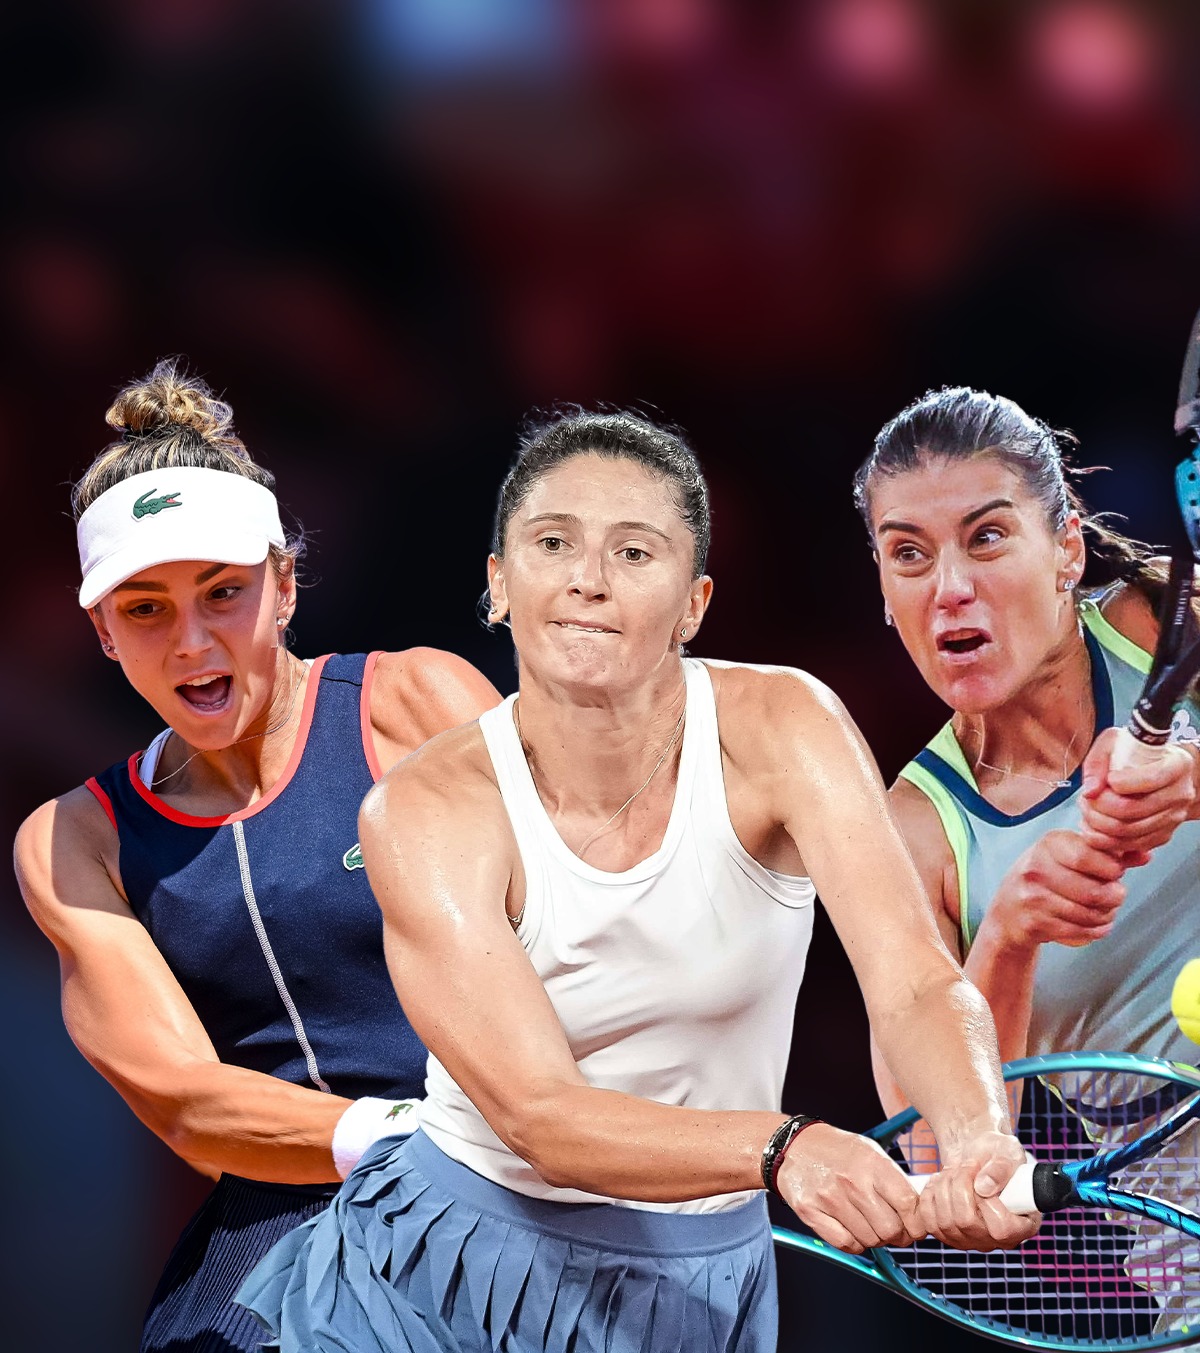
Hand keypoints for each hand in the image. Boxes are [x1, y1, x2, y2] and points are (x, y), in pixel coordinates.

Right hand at [775, 1122, 924, 1253]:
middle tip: (895, 1231)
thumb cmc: (837, 1150)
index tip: (917, 1226)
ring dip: (875, 1239)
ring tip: (870, 1225)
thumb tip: (920, 1208)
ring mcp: (830, 1198)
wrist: (794, 1146)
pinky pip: (846, 1244)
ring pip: (870, 1240)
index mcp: (871, 1164)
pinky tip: (853, 1230)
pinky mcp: (811, 1212)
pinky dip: (855, 1244)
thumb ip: (894, 1179)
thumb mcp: (871, 1152)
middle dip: (898, 1236)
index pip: (908, 1204)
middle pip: (891, 1229)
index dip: (917, 1223)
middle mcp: (851, 1181)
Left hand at [916, 1131, 1039, 1251]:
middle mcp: (997, 1240)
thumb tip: (984, 1187)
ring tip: (954, 1170)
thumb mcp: (1008, 1152)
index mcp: (1022, 1225)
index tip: (983, 1176)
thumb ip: (1002, 1169)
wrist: (976, 1156)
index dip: (987, 1201)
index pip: (1001, 1229)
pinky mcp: (946, 1234)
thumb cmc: (997, 1154)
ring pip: (945, 1221)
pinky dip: (929, 1195)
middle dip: (960, 1184)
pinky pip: (928, 1220)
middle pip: (966, 1222)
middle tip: (966, 1164)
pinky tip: (940, 1181)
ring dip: (944, 1186)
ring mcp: (969, 1240)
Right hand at [987, 828, 1126, 949]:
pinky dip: (1097, 931)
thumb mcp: (1070, 856)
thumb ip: (1108, 854)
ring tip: (1107, 911)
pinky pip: (1079, 931)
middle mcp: (1035, 868)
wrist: (1008, 910)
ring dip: (1107, 915)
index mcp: (1048, 844)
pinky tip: (1098, 925)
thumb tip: (1145, 855)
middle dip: (1115, 897)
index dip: (1111, 868)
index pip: (1088, 855)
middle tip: (1116, 896)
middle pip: (1093, 890)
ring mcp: (1032, 897)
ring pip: (1088, 914)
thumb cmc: (1047, 877)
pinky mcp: (1034, 923)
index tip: (1115, 873)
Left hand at [1080, 728, 1196, 861]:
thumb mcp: (1115, 742)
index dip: (1121, 782)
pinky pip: (1132, 845)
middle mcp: (1179, 794)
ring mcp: (1173, 817)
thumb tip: (1091, 790)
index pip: (1150, 779)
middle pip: (1133, 810)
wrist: (1159, 769)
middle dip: (1099, 806)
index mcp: (1176, 766)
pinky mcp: (1163, 835)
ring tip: (1087, 809)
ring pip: (1129, 831)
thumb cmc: (1138, 753)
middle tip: (1086, 798)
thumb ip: (1098, 760)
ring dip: (1098, 824)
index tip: (1108, 779)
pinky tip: (1095, 826)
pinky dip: (1106, 839)